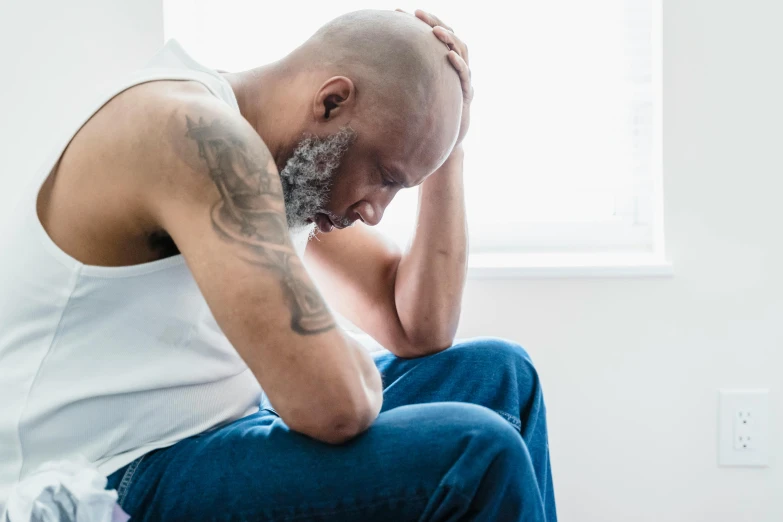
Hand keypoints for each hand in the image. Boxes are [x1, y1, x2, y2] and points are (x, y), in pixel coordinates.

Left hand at [399, 9, 473, 147]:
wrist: (441, 142)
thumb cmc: (422, 116)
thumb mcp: (405, 94)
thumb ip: (393, 81)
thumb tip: (360, 70)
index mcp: (440, 63)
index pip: (434, 34)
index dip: (421, 21)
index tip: (401, 11)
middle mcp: (453, 67)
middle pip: (449, 36)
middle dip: (434, 22)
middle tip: (419, 13)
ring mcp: (462, 80)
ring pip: (461, 51)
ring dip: (449, 39)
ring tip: (435, 32)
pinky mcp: (466, 96)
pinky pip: (465, 77)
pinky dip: (459, 65)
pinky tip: (449, 57)